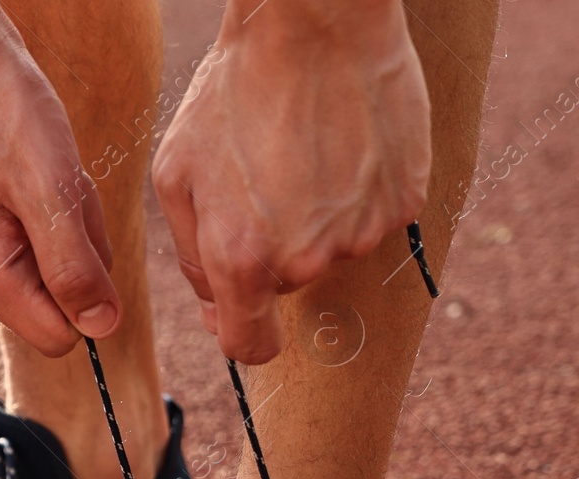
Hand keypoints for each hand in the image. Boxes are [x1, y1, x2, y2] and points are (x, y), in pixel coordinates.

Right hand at [0, 0, 118, 355]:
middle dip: (80, 252)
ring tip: (49, 166)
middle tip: (65, 190)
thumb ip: (75, 267)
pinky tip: (38, 158)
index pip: (57, 336)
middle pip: (57, 296)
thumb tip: (101, 329)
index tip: (87, 238)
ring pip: (53, 257)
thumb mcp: (52, 190)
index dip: (89, 298)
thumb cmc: (1, 108)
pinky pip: (40, 226)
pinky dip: (55, 197)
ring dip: (70, 218)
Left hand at [152, 1, 431, 363]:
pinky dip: (357, 193)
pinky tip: (342, 144)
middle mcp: (306, 259)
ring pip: (330, 249)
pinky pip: (371, 217)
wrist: (315, 23)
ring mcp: (360, 233)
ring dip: (314, 217)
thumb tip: (216, 305)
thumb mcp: (176, 173)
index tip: (235, 308)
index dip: (239, 330)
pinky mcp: (402, 203)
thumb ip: (192, 255)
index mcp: (242, 259)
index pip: (249, 346)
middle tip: (263, 178)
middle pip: (285, 286)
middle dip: (269, 249)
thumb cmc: (233, 91)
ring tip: (303, 150)